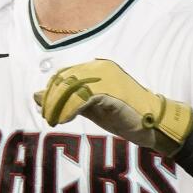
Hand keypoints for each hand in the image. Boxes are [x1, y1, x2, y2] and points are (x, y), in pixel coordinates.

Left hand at [32, 59, 192, 156]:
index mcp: (96, 69)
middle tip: (47, 117)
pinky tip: (65, 120)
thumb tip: (37, 96)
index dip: (51, 92)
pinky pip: (81, 98)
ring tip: (54, 120)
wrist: (154, 123)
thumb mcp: (91, 107)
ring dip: (57, 105)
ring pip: (70, 88)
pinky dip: (69, 109)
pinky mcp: (110, 91)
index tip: (46, 110)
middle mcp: (99, 68)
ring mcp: (105, 78)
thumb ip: (68, 100)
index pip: (64, 75)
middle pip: (64, 80)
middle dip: (51, 99)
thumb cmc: (125, 115)